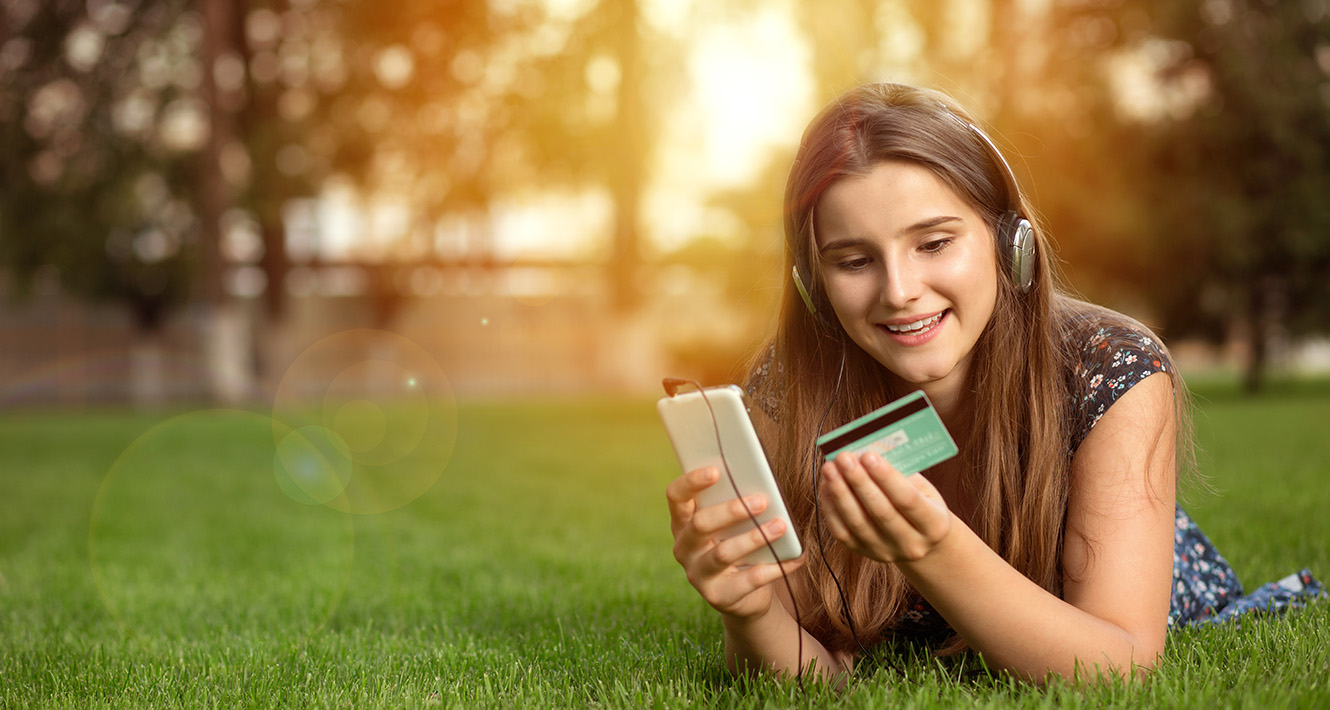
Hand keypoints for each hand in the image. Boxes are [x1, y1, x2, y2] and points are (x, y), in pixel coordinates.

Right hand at [665, 466, 805, 620]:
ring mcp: (698, 574)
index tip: (716, 471)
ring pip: (723, 553)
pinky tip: (795, 558)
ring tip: (781, 526)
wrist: (745, 595)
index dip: (692, 482)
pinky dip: (775, 567)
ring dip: (755, 537)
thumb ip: (734, 502)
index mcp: (683, 523)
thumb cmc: (738, 545)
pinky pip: (749, 580)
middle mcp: (684, 548)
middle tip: (762, 500)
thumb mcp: (731, 524)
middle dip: (732, 510)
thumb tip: (760, 480)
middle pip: (700, 524)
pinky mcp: (718, 596)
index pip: (676, 497)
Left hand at [820, 451, 951, 563]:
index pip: (908, 500)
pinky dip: (831, 507)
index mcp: (935, 525)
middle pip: (880, 512)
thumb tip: (866, 451)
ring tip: (830, 468)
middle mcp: (911, 545)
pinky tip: (826, 485)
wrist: (918, 538)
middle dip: (859, 482)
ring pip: (857, 523)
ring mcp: (885, 552)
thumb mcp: (922, 487)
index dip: (886, 477)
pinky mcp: (862, 552)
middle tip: (844, 458)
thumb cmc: (920, 502)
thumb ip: (900, 472)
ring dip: (840, 493)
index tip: (868, 455)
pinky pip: (841, 532)